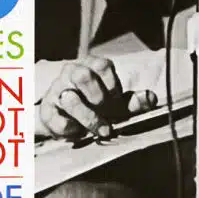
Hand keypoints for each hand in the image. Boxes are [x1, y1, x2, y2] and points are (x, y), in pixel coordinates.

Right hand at [36, 56, 156, 139]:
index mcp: (91, 65)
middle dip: (98, 96)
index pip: (103, 65)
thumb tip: (151, 98)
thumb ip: (134, 102)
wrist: (65, 119)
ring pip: (70, 99)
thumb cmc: (95, 106)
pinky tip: (79, 132)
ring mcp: (57, 91)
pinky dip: (71, 129)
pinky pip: (58, 120)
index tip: (117, 99)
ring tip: (102, 130)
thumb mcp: (117, 104)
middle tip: (105, 110)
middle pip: (83, 75)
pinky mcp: (46, 111)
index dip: (113, 85)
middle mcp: (71, 73)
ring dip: (89, 118)